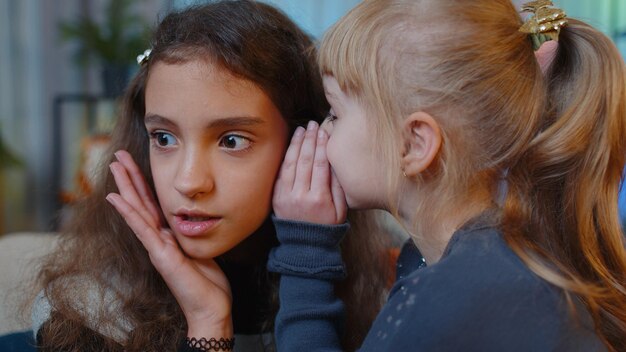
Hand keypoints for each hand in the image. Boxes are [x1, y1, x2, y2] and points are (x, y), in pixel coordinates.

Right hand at [106, 150, 232, 337]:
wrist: (210, 307)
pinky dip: (128, 213)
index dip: (142, 184)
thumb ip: (191, 235)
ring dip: (125, 187)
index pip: (152, 204)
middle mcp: (159, 239)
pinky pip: (143, 229)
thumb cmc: (208, 282)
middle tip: (117, 155)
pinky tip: (116, 198)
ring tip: (114, 166)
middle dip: (129, 178)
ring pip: (137, 210)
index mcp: (168, 236)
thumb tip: (192, 219)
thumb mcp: (200, 250)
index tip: (133, 164)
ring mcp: (157, 246)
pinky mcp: (160, 255)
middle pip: (140, 202)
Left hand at [273, 121, 346, 224]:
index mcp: (319, 198)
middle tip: (313, 124)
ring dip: (296, 143)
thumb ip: (339, 187)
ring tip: (302, 129)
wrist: (305, 246)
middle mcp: (301, 195)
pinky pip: (281, 172)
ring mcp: (286, 196)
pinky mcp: (277, 197)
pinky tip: (291, 145)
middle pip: (305, 160)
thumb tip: (336, 163)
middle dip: (310, 139)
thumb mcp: (342, 210)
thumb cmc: (327, 227)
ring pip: (291, 163)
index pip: (320, 165)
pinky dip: (286, 156)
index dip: (322, 145)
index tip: (324, 131)